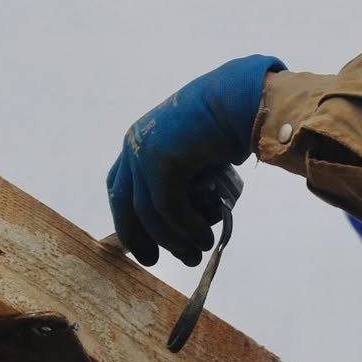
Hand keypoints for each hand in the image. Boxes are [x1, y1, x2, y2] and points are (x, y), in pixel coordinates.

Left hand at [107, 54, 284, 265]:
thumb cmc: (226, 124)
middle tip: (156, 261)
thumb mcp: (195, 152)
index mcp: (139, 141)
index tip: (144, 245)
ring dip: (173, 239)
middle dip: (139, 238)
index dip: (128, 221)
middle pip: (125, 205)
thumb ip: (184, 176)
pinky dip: (186, 228)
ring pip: (149, 213)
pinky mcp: (162, 161)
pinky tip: (205, 238)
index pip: (120, 189)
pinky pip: (169, 207)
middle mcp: (135, 145)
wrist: (241, 100)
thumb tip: (190, 210)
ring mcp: (145, 152)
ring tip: (195, 254)